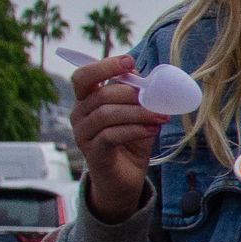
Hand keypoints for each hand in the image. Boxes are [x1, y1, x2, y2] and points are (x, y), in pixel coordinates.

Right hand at [68, 54, 161, 222]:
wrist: (124, 179)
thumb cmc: (130, 141)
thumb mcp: (136, 114)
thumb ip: (138, 95)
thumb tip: (150, 77)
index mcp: (86, 100)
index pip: (84, 76)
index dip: (104, 66)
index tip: (129, 62)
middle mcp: (79, 115)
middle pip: (100, 94)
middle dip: (131, 93)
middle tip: (157, 98)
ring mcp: (83, 135)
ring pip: (106, 114)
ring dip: (138, 112)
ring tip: (161, 116)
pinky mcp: (93, 152)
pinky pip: (111, 135)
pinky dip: (135, 130)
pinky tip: (152, 130)